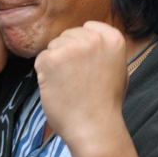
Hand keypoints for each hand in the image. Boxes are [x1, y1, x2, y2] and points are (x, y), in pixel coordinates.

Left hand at [34, 21, 126, 146]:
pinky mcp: (51, 59)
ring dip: (56, 64)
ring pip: (53, 47)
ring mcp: (71, 47)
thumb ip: (103, 49)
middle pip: (68, 36)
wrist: (95, 128)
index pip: (88, 28)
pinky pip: (41, 59)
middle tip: (77, 80)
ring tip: (69, 85)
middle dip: (68, 55)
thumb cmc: (105, 103)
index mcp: (113, 38)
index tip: (86, 65)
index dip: (83, 46)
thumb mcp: (116, 68)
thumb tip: (86, 38)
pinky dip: (45, 75)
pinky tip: (58, 88)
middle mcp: (93, 38)